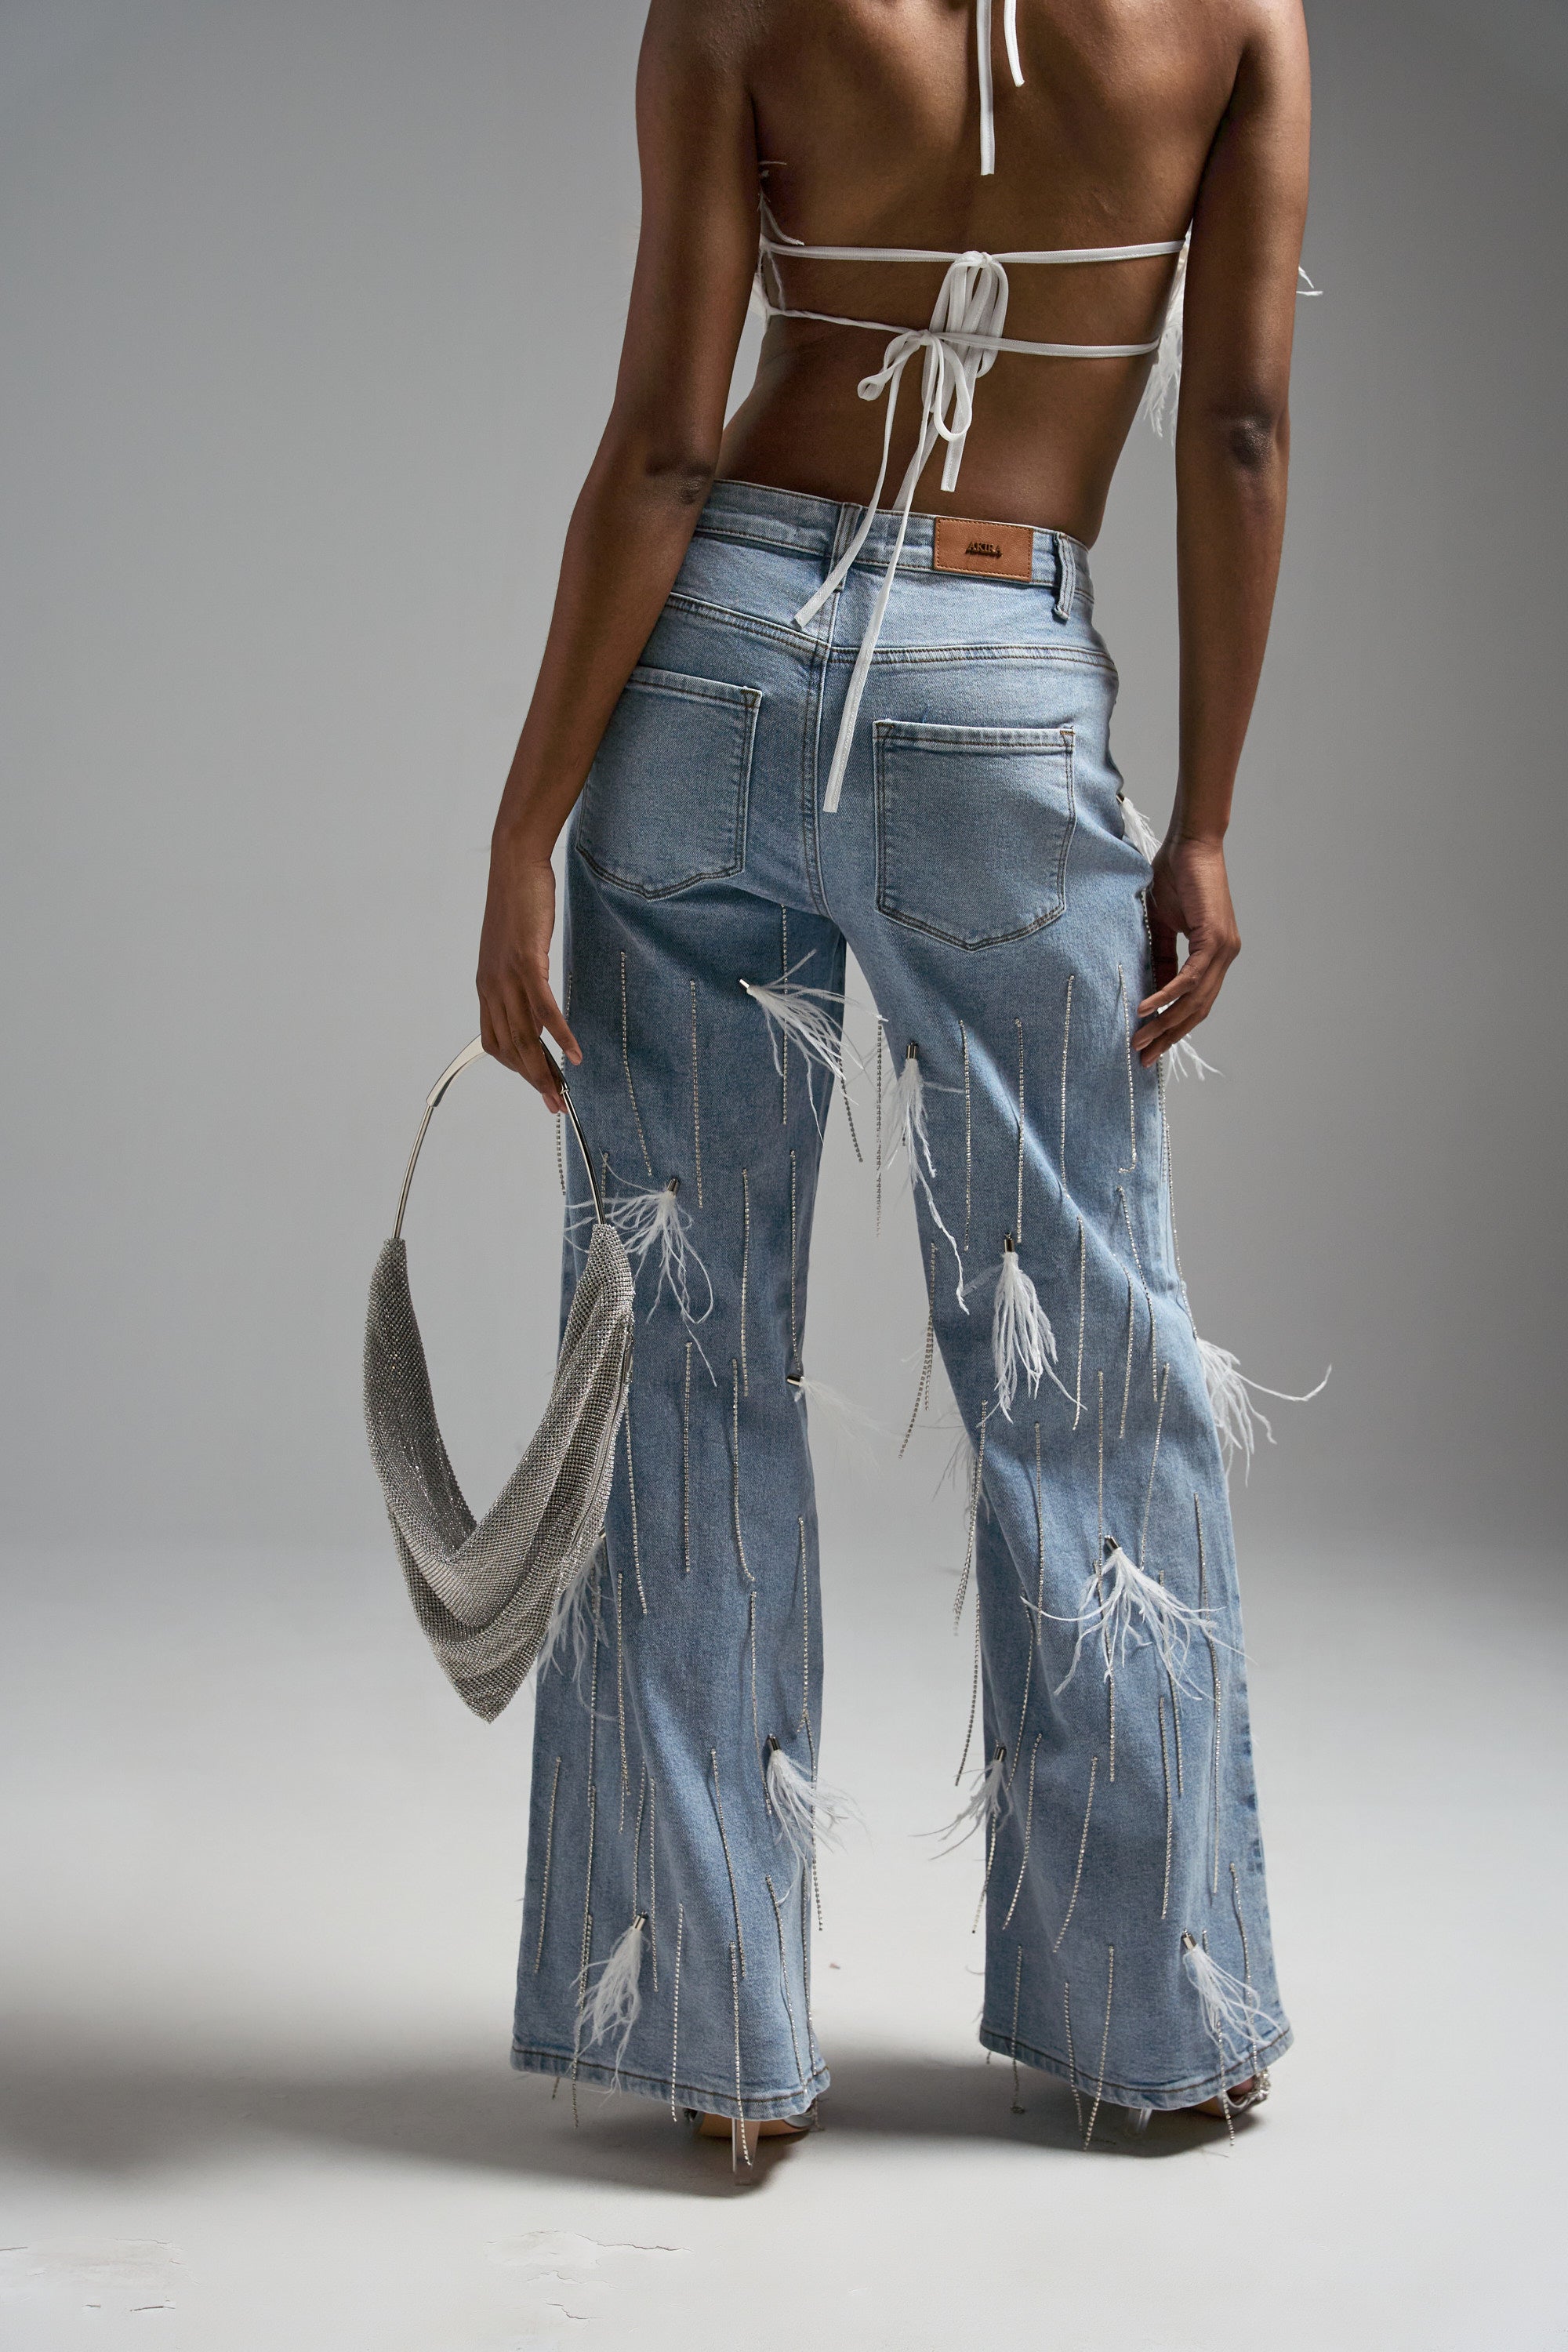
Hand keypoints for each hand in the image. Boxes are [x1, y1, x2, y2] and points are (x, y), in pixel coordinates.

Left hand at [475, 837, 580, 1111]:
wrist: (513, 866)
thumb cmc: (518, 904)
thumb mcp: (513, 950)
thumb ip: (519, 983)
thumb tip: (535, 1012)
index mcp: (487, 987)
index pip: (496, 1043)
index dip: (516, 1069)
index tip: (540, 1085)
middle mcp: (492, 987)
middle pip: (511, 1047)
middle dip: (533, 1080)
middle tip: (555, 1104)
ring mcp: (507, 976)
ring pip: (525, 1035)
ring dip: (544, 1068)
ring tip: (561, 1092)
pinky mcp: (527, 961)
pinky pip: (543, 1008)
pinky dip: (559, 1034)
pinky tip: (573, 1054)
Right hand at [1133, 834, 1239, 1066]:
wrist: (1190, 843)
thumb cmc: (1175, 876)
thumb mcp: (1161, 926)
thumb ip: (1159, 958)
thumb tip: (1150, 991)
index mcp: (1214, 955)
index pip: (1195, 1002)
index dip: (1172, 1026)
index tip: (1148, 1045)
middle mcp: (1224, 956)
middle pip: (1197, 1011)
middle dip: (1168, 1036)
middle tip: (1143, 1058)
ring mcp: (1223, 950)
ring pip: (1194, 1000)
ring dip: (1165, 1023)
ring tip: (1140, 1040)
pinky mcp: (1214, 939)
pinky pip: (1189, 978)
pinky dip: (1167, 995)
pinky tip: (1146, 1009)